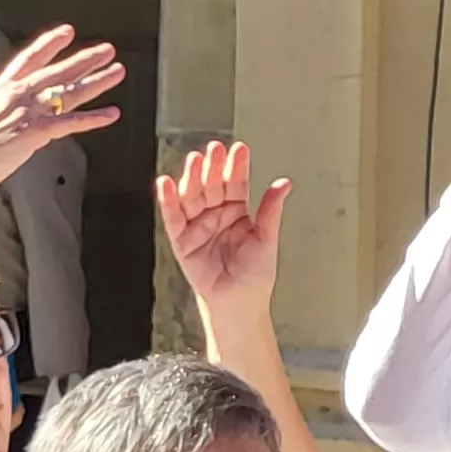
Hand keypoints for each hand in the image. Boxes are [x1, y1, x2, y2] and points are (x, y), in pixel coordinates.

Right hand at [0, 24, 123, 203]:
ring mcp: (27, 112)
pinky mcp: (35, 132)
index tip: (68, 31)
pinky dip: (93, 118)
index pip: (29, 58)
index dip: (50, 43)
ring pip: (69, 92)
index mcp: (0, 88)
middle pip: (58, 72)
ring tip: (117, 71)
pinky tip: (112, 113)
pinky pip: (71, 123)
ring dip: (97, 81)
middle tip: (108, 50)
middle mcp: (17, 94)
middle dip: (85, 59)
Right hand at [155, 142, 289, 328]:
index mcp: (237, 213)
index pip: (236, 184)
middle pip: (212, 185)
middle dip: (213, 167)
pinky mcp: (182, 241)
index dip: (236, 167)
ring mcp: (198, 227)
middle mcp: (216, 216)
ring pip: (192, 196)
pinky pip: (173, 218)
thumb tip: (283, 183)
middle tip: (215, 148)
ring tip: (194, 160)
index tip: (239, 149)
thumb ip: (270, 210)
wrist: (239, 303)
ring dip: (191, 177)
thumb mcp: (267, 239)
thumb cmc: (255, 276)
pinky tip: (166, 183)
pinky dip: (168, 201)